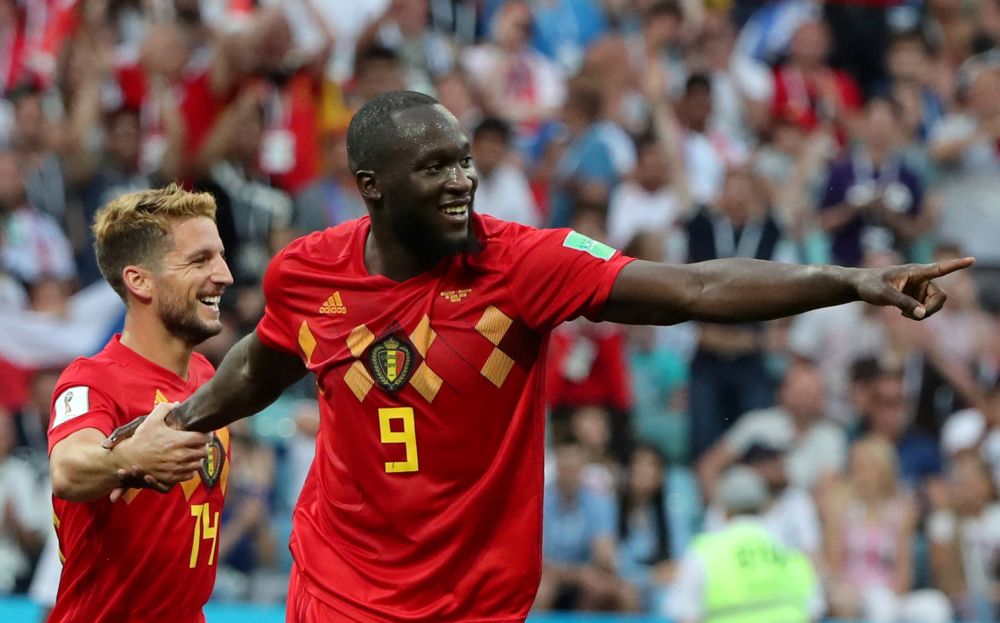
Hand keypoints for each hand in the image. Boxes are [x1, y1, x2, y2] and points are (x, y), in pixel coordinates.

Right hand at [104, 402, 209, 491]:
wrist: (128, 457)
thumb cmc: (141, 438)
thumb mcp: (151, 420)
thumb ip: (165, 409)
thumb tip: (177, 404)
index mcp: (178, 440)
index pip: (203, 438)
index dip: (207, 435)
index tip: (206, 434)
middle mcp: (179, 455)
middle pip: (203, 452)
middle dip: (203, 447)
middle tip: (200, 444)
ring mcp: (176, 468)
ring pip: (198, 464)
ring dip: (198, 458)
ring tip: (193, 453)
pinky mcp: (171, 477)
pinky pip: (190, 475)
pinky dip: (190, 470)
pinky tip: (186, 464)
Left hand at [853, 256, 974, 319]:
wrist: (860, 286)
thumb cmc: (870, 285)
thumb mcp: (884, 295)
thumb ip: (903, 303)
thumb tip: (922, 314)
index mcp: (915, 271)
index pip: (939, 268)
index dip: (956, 265)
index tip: (972, 260)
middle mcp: (922, 278)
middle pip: (940, 297)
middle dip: (931, 309)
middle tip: (914, 316)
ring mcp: (920, 288)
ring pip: (934, 305)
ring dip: (923, 313)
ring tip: (904, 315)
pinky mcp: (917, 296)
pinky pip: (926, 309)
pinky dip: (918, 315)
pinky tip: (903, 314)